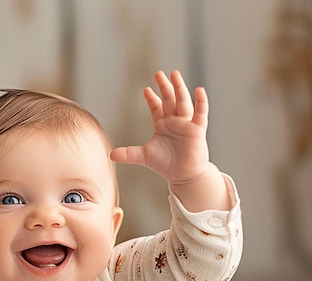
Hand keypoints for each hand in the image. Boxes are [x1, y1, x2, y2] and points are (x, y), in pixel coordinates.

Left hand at [111, 70, 209, 184]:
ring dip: (179, 88)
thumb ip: (128, 154)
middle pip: (169, 99)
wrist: (183, 176)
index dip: (151, 99)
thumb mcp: (144, 157)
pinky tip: (199, 90)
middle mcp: (174, 121)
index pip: (156, 107)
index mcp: (162, 125)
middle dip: (164, 87)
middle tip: (158, 74)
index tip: (146, 90)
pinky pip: (200, 113)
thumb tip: (111, 155)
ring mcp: (186, 124)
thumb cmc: (166, 164)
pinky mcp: (197, 129)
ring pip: (183, 101)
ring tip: (175, 74)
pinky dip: (201, 102)